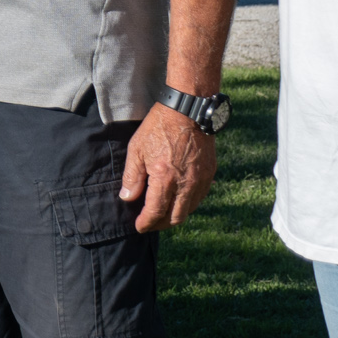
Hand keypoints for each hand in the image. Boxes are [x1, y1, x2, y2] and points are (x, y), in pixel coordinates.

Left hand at [120, 104, 215, 231]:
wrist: (188, 111)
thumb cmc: (158, 127)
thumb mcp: (137, 149)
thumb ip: (132, 177)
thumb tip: (127, 198)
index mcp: (165, 178)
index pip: (155, 212)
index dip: (146, 223)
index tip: (139, 227)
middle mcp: (186, 184)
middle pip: (175, 218)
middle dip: (160, 225)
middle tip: (149, 223)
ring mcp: (200, 180)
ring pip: (189, 210)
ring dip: (174, 216)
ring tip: (161, 214)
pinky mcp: (209, 174)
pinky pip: (199, 198)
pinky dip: (187, 205)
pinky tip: (177, 200)